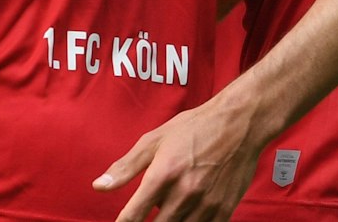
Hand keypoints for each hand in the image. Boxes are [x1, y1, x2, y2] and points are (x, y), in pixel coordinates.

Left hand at [94, 95, 263, 221]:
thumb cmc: (193, 129)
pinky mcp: (224, 210)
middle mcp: (185, 193)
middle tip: (141, 217)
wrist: (239, 126)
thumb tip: (98, 186)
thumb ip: (125, 167)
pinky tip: (183, 215)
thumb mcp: (153, 141)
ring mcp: (207, 204)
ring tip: (162, 213)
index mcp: (163, 174)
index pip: (135, 214)